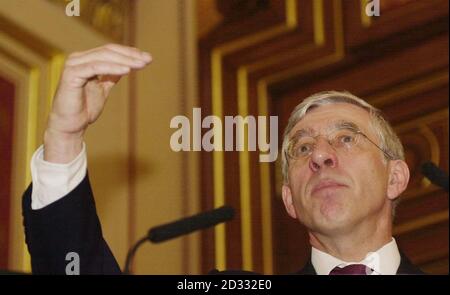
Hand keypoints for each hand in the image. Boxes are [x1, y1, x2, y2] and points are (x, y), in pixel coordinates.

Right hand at [44, 44, 151, 162]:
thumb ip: (111, 76)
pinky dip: (112, 68)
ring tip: (141, 64)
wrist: (70, 126)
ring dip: (125, 60)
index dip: (129, 53)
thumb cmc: (84, 109)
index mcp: (85, 60)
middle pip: (108, 51)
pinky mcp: (71, 75)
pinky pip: (95, 68)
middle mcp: (78, 59)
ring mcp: (73, 65)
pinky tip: (127, 71)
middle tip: (148, 59)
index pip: (110, 51)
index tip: (146, 57)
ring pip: (103, 57)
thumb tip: (126, 66)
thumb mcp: (103, 89)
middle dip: (130, 55)